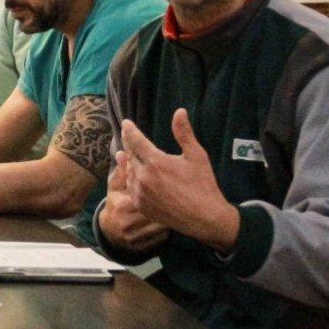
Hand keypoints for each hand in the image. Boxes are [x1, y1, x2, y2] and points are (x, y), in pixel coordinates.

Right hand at [97, 149, 168, 252]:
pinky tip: (172, 222)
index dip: (159, 188)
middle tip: (180, 194)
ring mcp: (134, 236)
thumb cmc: (115, 203)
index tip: (170, 181)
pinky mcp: (141, 246)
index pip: (146, 194)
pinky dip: (167, 230)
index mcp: (123, 204)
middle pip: (157, 210)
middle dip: (168, 202)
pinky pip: (161, 237)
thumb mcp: (115, 187)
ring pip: (161, 225)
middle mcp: (128, 222)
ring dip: (170, 217)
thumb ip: (122, 172)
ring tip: (178, 207)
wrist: (110, 230)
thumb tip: (122, 153)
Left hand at [118, 109, 238, 251]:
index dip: (129, 130)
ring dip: (129, 162)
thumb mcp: (196, 155)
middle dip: (129, 145)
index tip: (125, 123)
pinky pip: (130, 188)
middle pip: (129, 155)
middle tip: (127, 137)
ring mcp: (140, 192)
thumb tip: (179, 111)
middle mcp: (143, 177)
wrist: (204, 218)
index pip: (135, 140)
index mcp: (156, 162)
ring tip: (129, 155)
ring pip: (128, 172)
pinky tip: (134, 176)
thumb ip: (184, 133)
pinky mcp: (140, 205)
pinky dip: (131, 179)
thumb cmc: (203, 185)